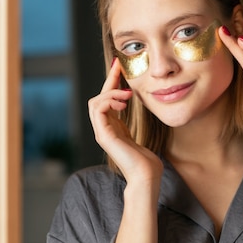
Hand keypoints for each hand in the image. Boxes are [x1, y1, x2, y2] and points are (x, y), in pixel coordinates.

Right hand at [88, 58, 162, 181]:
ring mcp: (102, 132)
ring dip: (110, 92)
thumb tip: (143, 104)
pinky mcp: (103, 135)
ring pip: (95, 102)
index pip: (108, 99)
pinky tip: (124, 101)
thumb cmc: (147, 160)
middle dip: (109, 79)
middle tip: (119, 65)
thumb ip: (137, 120)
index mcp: (113, 127)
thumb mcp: (142, 134)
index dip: (113, 81)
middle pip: (99, 97)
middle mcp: (104, 129)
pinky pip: (98, 110)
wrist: (146, 177)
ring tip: (127, 94)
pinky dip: (109, 101)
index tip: (120, 65)